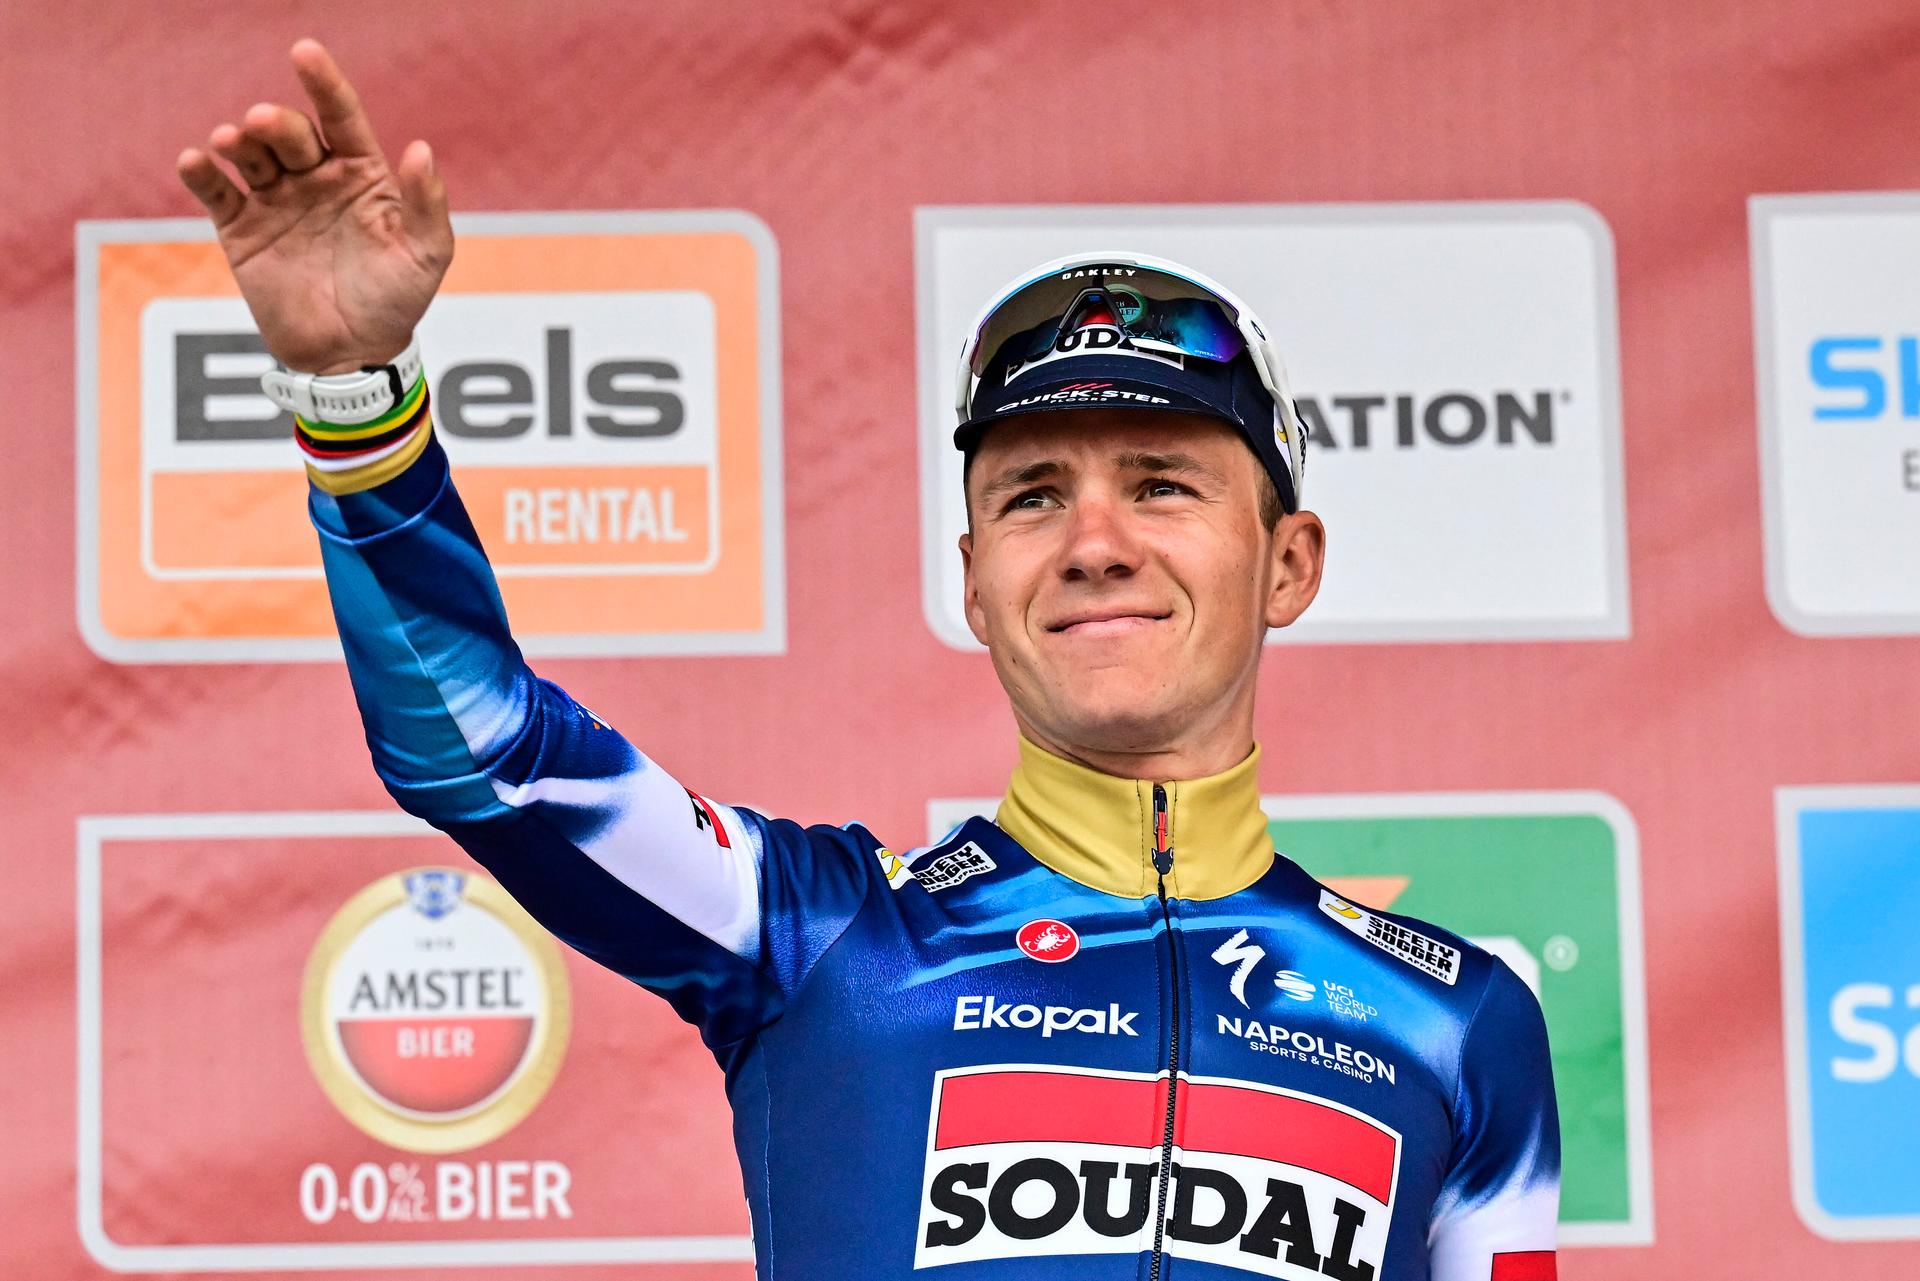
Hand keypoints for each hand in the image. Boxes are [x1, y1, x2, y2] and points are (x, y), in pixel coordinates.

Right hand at [176, 38, 451, 374]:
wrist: (351, 355)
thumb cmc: (396, 302)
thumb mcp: (425, 255)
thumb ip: (426, 204)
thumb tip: (421, 148)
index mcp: (362, 174)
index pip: (342, 117)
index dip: (325, 83)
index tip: (304, 52)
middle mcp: (316, 178)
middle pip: (291, 134)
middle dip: (276, 123)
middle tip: (264, 123)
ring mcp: (276, 200)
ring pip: (251, 155)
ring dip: (239, 141)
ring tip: (232, 141)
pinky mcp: (242, 230)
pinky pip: (217, 194)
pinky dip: (202, 174)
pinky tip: (196, 162)